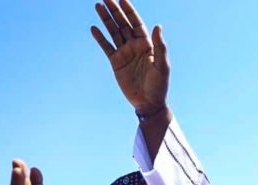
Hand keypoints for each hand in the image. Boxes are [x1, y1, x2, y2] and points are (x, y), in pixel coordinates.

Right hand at [91, 0, 168, 115]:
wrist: (149, 103)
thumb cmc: (159, 86)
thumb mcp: (162, 66)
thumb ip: (160, 46)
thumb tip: (158, 26)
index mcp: (147, 45)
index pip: (136, 23)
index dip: (129, 11)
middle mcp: (135, 46)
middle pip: (123, 24)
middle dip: (115, 10)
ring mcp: (125, 53)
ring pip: (113, 32)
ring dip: (106, 19)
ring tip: (98, 5)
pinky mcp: (116, 63)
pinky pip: (107, 47)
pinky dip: (100, 38)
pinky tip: (94, 28)